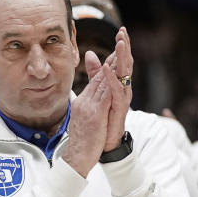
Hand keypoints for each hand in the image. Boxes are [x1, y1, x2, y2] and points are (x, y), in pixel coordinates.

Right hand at [61, 55, 111, 176]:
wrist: (76, 158)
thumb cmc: (83, 141)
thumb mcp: (87, 120)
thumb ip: (90, 106)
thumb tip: (91, 99)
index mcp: (85, 102)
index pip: (99, 79)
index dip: (109, 63)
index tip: (117, 49)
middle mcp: (86, 101)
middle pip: (101, 75)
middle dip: (113, 56)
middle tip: (121, 39)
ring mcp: (89, 107)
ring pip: (103, 81)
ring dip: (112, 62)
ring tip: (120, 47)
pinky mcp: (95, 115)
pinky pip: (103, 95)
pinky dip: (108, 82)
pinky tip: (112, 70)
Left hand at [98, 26, 133, 149]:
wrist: (103, 140)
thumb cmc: (103, 116)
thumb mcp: (97, 89)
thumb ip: (95, 72)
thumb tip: (91, 53)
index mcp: (118, 83)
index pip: (120, 61)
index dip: (121, 47)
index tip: (121, 31)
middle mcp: (123, 88)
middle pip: (126, 64)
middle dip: (125, 48)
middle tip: (123, 32)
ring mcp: (122, 98)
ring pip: (124, 74)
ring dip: (122, 58)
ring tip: (120, 44)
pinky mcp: (118, 108)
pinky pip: (116, 91)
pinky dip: (112, 78)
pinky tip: (107, 68)